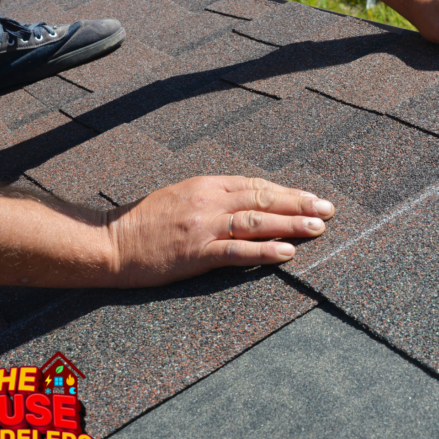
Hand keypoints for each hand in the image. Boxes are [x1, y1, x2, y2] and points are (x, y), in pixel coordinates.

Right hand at [105, 176, 334, 287]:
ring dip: (291, 225)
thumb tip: (251, 202)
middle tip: (329, 210)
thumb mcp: (182, 196)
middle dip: (300, 205)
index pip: (257, 185)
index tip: (313, 197)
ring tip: (318, 228)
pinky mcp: (196, 253)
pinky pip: (237, 251)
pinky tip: (286, 253)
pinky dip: (264, 252)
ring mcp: (203, 227)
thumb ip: (215, 197)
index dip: (288, 192)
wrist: (109, 242)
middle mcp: (209, 201)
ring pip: (256, 222)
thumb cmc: (145, 222)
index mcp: (207, 185)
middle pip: (263, 199)